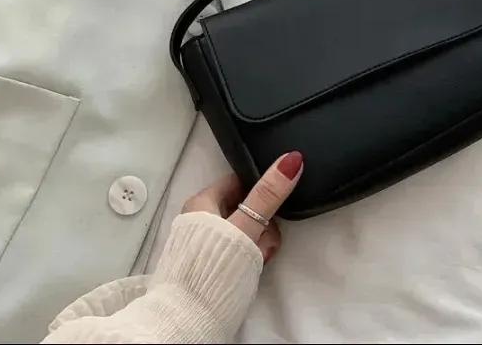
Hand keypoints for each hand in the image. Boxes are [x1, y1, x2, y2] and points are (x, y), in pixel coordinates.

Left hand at [182, 152, 302, 263]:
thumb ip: (268, 195)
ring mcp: (205, 244)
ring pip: (244, 231)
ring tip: (261, 257)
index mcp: (201, 203)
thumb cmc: (213, 267)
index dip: (260, 189)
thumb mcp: (245, 226)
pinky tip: (254, 267)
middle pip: (245, 208)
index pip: (238, 182)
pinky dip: (250, 257)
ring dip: (260, 242)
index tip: (276, 202)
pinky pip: (238, 251)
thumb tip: (291, 159)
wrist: (190, 321)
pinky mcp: (210, 265)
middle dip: (264, 223)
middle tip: (267, 238)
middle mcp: (200, 220)